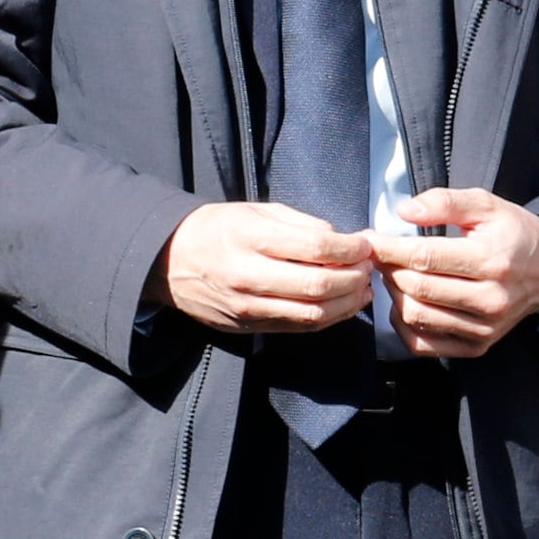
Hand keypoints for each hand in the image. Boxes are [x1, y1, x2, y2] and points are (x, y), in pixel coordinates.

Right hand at [160, 202, 372, 333]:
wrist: (169, 262)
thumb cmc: (217, 229)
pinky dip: (328, 318)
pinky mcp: (249, 327)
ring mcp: (248, 306)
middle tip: (369, 267)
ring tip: (362, 289)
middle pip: (318, 285)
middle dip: (354, 278)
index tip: (365, 244)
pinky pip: (298, 327)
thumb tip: (341, 240)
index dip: (350, 248)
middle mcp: (249, 275)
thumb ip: (300, 223)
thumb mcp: (255, 210)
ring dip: (347, 303)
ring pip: (313, 314)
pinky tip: (343, 305)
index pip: (316, 247)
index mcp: (251, 237)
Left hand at [383, 184, 538, 356]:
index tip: (370, 240)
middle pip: (417, 288)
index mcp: (491, 260)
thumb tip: (404, 211)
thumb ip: (446, 202)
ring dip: (394, 295)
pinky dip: (405, 326)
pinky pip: (425, 345)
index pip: (424, 257)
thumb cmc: (516, 234)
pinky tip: (405, 304)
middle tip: (381, 255)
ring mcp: (484, 328)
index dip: (389, 248)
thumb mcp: (488, 205)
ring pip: (417, 317)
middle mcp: (489, 299)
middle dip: (388, 269)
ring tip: (394, 275)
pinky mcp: (478, 346)